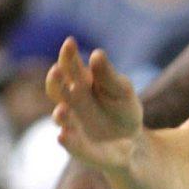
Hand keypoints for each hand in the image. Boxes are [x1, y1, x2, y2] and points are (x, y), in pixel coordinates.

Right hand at [47, 37, 143, 172]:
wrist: (132, 138)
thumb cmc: (123, 107)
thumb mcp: (121, 88)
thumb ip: (107, 74)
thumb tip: (96, 54)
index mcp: (82, 83)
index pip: (71, 67)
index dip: (68, 55)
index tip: (70, 42)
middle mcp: (72, 102)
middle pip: (59, 89)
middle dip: (56, 81)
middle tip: (57, 70)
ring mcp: (73, 124)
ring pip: (61, 117)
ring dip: (60, 114)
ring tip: (62, 109)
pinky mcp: (80, 146)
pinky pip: (71, 143)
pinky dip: (66, 140)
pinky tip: (62, 135)